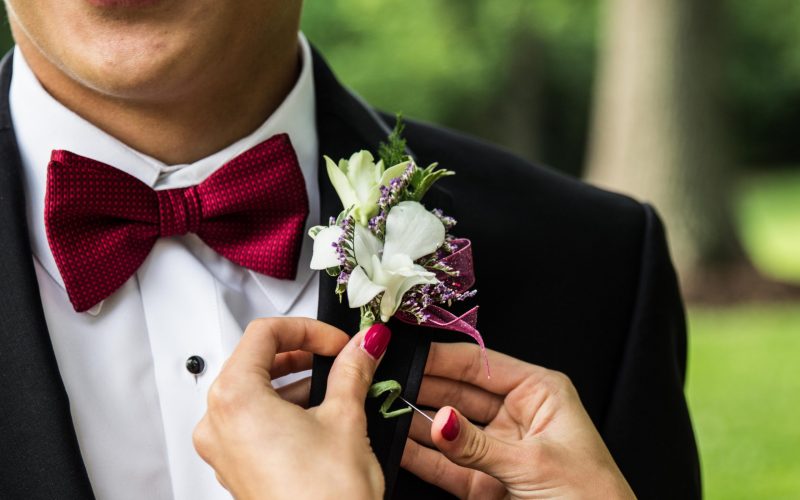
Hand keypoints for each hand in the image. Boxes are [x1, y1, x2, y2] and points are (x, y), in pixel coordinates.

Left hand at [193, 318, 391, 499]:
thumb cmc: (323, 499)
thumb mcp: (345, 418)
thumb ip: (353, 370)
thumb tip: (364, 345)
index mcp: (235, 399)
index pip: (264, 333)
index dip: (307, 328)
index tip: (338, 340)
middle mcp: (218, 423)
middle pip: (255, 361)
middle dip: (302, 353)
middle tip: (339, 356)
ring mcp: (224, 449)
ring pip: (255, 392)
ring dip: (296, 382)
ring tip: (337, 388)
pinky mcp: (236, 468)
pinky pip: (254, 422)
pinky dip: (285, 409)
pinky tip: (321, 417)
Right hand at [402, 342, 634, 498]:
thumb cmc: (592, 497)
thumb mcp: (534, 463)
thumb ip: (478, 445)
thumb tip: (438, 421)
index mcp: (539, 392)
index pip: (481, 365)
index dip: (442, 358)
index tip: (407, 353)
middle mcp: (516, 414)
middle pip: (459, 392)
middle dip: (423, 388)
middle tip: (386, 382)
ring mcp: (498, 447)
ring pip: (449, 428)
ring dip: (416, 422)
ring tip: (383, 410)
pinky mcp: (486, 481)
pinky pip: (448, 463)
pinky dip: (422, 456)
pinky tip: (398, 444)